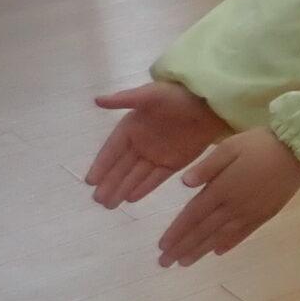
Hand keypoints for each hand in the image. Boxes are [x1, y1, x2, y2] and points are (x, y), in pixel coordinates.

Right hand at [87, 81, 229, 207]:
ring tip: (110, 205)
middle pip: (121, 167)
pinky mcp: (174, 163)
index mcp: (131, 127)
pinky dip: (144, 187)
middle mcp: (140, 144)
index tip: (90, 181)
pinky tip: (131, 199)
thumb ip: (125, 99)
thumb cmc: (178, 96)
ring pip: (136, 175)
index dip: (101, 165)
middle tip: (98, 201)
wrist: (210, 103)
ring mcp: (157, 155)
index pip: (112, 150)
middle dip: (109, 183)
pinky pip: (156, 178)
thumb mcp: (150, 94)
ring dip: (123, 189)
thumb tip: (97, 100)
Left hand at [155, 129, 299, 266]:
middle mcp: (233, 206)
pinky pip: (243, 233)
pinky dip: (229, 244)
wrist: (298, 150)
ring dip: (201, 250)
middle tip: (165, 262)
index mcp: (221, 189)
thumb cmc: (260, 144)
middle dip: (183, 248)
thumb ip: (207, 166)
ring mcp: (250, 213)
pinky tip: (218, 252)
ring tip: (185, 263)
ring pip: (220, 237)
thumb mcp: (230, 146)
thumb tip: (184, 183)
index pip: (192, 215)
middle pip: (203, 231)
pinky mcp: (265, 214)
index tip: (162, 247)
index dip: (176, 232)